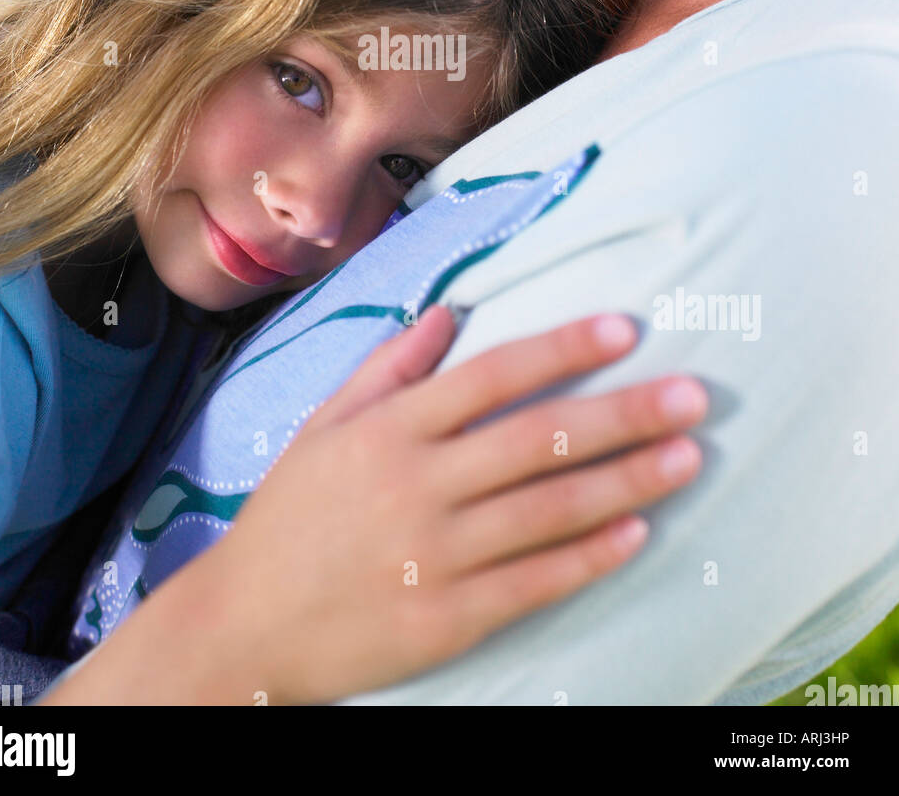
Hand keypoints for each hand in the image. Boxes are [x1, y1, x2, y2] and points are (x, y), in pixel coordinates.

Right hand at [207, 306, 706, 704]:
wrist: (243, 625)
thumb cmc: (287, 516)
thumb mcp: (323, 425)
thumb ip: (389, 365)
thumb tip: (451, 311)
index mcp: (389, 428)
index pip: (493, 374)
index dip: (563, 347)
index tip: (625, 328)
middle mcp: (417, 483)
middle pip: (540, 438)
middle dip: (625, 413)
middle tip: (694, 396)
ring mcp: (435, 553)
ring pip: (550, 509)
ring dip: (627, 481)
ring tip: (687, 458)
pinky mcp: (447, 617)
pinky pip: (534, 582)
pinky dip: (589, 558)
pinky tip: (637, 534)